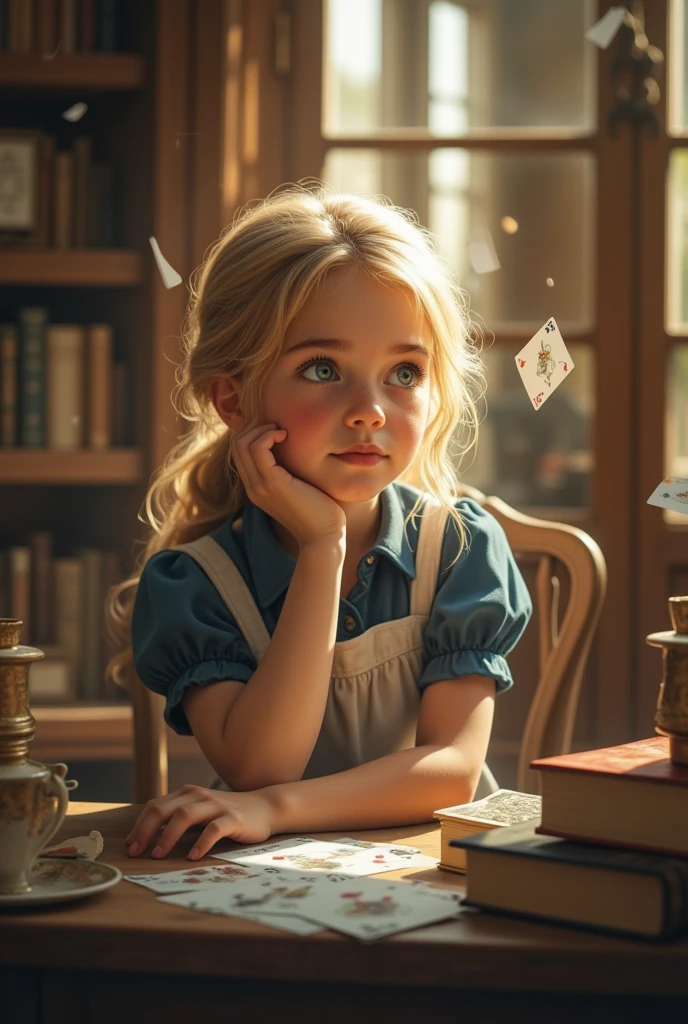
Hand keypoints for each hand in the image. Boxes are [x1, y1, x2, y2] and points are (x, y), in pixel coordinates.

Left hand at [124, 785, 275, 859]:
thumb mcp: (201, 811)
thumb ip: (180, 817)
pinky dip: (200, 843)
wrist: (265, 807)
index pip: (156, 806)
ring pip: (185, 816)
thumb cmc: (228, 813)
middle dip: (146, 831)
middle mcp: (199, 796)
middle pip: (164, 809)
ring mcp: (216, 806)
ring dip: (167, 836)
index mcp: (188, 793)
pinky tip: (192, 857)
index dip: (139, 825)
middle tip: (135, 852)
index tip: (129, 845)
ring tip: (157, 855)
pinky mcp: (233, 819)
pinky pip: (213, 829)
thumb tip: (148, 836)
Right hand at [231, 422, 346, 549]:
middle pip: (236, 446)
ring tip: (282, 431)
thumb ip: (292, 472)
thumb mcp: (301, 487)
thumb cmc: (320, 512)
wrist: (324, 537)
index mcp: (257, 488)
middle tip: (278, 427)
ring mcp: (259, 486)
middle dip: (255, 427)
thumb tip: (297, 452)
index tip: (276, 430)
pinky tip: (285, 435)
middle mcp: (253, 487)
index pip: (240, 453)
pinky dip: (268, 435)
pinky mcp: (272, 483)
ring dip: (261, 429)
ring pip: (242, 444)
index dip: (253, 434)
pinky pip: (257, 449)